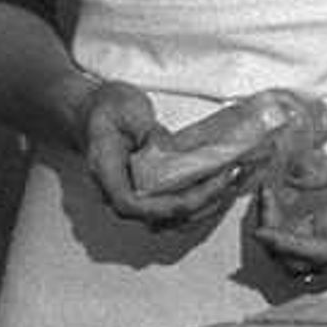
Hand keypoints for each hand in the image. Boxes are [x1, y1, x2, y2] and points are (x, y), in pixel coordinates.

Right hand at [78, 80, 246, 230]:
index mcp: (105, 173)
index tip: (202, 188)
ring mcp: (136, 197)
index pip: (132, 205)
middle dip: (201, 202)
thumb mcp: (123, 107)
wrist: (91, 112)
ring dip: (207, 204)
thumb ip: (146, 129)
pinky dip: (203, 198)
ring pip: (174, 218)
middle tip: (231, 176)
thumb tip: (170, 148)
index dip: (169, 204)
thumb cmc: (104, 108)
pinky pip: (179, 206)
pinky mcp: (151, 195)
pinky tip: (224, 180)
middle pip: (161, 217)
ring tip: (235, 179)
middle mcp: (119, 193)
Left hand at [249, 126, 326, 275]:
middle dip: (277, 240)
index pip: (320, 252)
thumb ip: (322, 172)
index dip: (287, 245)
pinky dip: (289, 223)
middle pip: (306, 262)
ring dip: (281, 233)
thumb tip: (290, 178)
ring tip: (268, 199)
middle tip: (264, 204)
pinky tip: (280, 197)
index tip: (263, 230)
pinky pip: (307, 235)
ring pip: (303, 253)